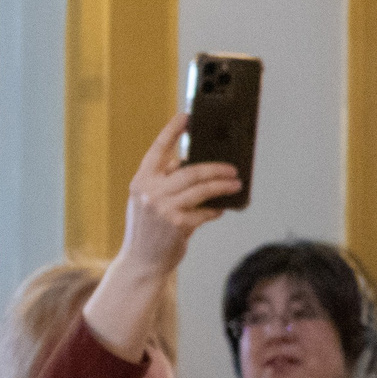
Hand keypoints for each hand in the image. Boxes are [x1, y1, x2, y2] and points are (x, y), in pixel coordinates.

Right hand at [118, 114, 241, 278]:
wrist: (141, 262)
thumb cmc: (148, 230)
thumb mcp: (148, 201)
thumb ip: (165, 183)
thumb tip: (195, 168)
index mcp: (141, 181)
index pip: (157, 149)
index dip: (172, 130)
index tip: (186, 115)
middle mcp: (150, 191)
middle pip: (190, 170)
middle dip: (215, 167)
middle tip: (232, 168)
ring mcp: (163, 208)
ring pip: (201, 188)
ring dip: (222, 185)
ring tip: (235, 183)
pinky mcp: (177, 224)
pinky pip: (205, 211)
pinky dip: (214, 209)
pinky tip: (219, 209)